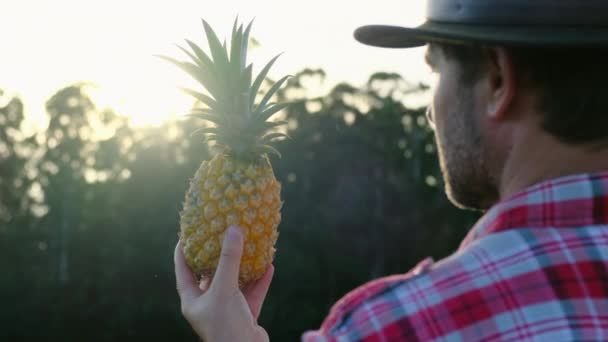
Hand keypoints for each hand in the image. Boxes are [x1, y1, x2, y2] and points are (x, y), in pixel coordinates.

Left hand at [174, 225, 274, 341]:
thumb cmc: (226, 324)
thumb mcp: (224, 288)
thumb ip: (229, 259)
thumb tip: (233, 229)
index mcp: (193, 300)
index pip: (184, 270)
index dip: (184, 251)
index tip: (188, 233)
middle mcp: (208, 304)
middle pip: (212, 274)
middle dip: (219, 255)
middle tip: (223, 235)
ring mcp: (227, 311)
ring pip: (235, 283)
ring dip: (243, 266)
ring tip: (249, 246)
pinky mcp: (245, 316)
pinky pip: (252, 294)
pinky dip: (260, 281)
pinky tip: (268, 265)